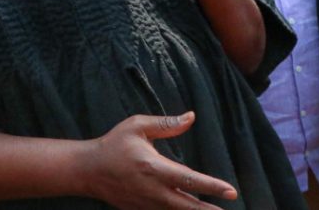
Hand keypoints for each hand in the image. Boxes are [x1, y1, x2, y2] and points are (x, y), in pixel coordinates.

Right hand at [79, 112, 236, 209]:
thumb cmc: (114, 144)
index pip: (190, 180)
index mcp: (154, 168)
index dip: (212, 186)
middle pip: (187, 205)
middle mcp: (153, 190)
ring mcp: (146, 203)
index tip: (230, 191)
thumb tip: (191, 117)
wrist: (88, 170)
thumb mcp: (138, 126)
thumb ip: (166, 124)